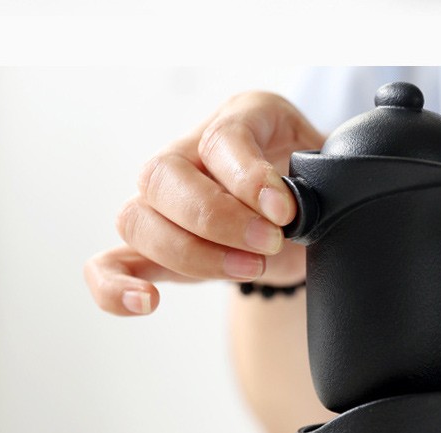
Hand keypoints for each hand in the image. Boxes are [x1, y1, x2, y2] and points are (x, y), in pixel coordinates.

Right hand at [84, 92, 324, 315]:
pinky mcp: (154, 251)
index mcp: (240, 122)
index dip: (249, 177)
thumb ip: (326, 184)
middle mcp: (190, 156)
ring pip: (138, 218)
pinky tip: (148, 302)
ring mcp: (164, 205)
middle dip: (218, 220)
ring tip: (247, 269)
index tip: (285, 210)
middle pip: (164, 175)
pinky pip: (110, 265)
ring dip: (190, 254)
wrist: (308, 224)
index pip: (222, 138)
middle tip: (269, 244)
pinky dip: (116, 287)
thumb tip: (313, 208)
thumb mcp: (330, 178)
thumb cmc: (316, 194)